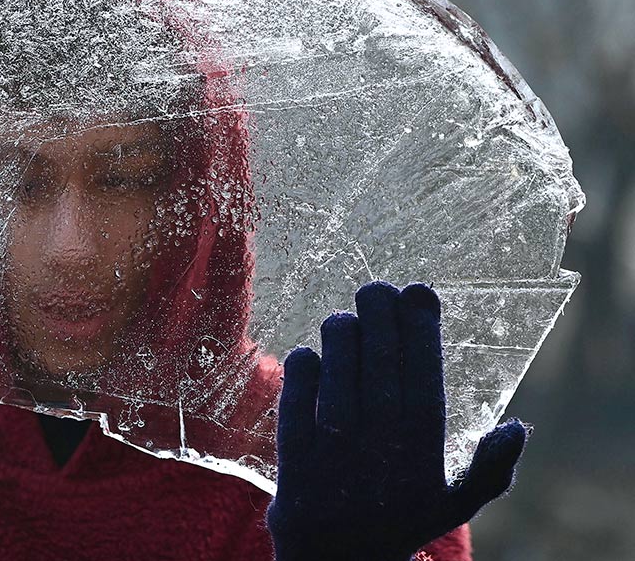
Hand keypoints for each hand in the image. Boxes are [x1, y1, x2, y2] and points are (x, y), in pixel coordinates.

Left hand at [266, 281, 526, 560]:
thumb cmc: (398, 522)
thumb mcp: (454, 506)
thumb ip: (491, 471)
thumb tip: (516, 429)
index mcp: (424, 452)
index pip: (426, 374)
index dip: (422, 328)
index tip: (419, 292)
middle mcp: (381, 447)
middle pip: (381, 363)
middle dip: (379, 315)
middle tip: (376, 289)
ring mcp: (335, 451)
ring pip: (337, 372)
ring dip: (340, 335)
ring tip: (343, 319)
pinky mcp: (295, 457)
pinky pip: (296, 399)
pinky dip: (302, 369)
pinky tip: (309, 353)